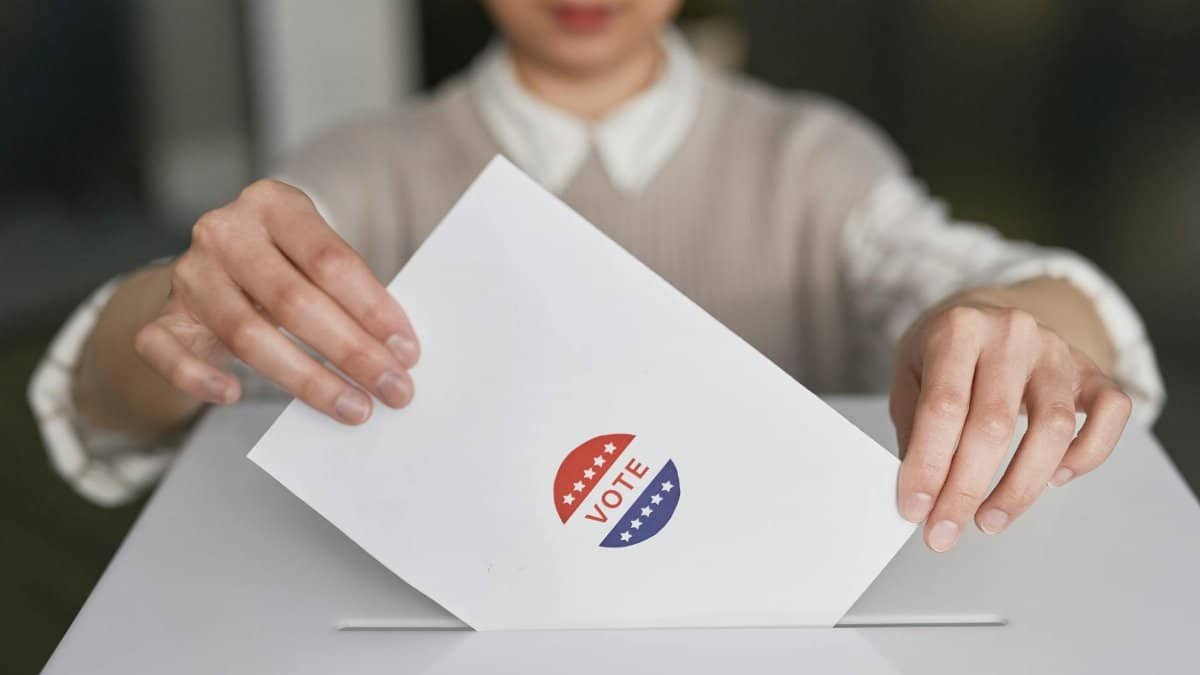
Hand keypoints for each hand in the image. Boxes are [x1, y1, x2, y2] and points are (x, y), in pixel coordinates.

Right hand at [133, 180, 419, 423]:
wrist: (213, 271)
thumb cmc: (283, 265)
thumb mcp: (314, 257)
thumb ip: (347, 291)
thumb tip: (396, 351)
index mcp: (273, 203)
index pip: (329, 259)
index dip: (372, 308)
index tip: (407, 350)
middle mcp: (225, 232)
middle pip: (292, 300)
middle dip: (350, 351)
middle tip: (392, 388)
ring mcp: (188, 274)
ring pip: (245, 333)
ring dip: (307, 379)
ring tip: (353, 407)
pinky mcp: (160, 316)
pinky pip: (169, 352)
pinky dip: (199, 377)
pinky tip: (233, 395)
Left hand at [890, 298, 1131, 551]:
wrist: (987, 314)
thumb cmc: (944, 351)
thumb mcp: (909, 374)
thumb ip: (913, 427)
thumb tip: (921, 492)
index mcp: (958, 329)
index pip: (943, 407)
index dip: (929, 465)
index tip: (916, 509)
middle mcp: (1012, 334)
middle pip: (994, 424)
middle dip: (966, 489)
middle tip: (945, 530)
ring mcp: (1058, 350)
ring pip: (1053, 428)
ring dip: (1021, 487)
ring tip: (989, 520)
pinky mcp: (1091, 370)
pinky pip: (1110, 415)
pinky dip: (1087, 456)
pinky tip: (1054, 480)